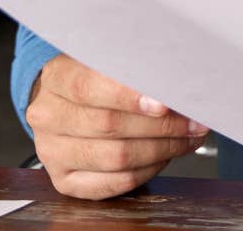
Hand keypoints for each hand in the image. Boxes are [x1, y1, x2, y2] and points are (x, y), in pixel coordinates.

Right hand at [25, 54, 207, 198]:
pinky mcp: (64, 181)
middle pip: (109, 125)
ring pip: (115, 157)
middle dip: (162, 125)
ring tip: (187, 138)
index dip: (128, 96)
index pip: (88, 87)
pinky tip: (165, 156)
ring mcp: (52, 152)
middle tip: (194, 121)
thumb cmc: (98, 78)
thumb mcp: (110, 59)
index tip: (164, 102)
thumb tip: (176, 83)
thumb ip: (136, 68)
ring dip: (162, 149)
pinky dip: (147, 171)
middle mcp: (48, 116)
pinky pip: (113, 183)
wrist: (65, 102)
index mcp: (56, 78)